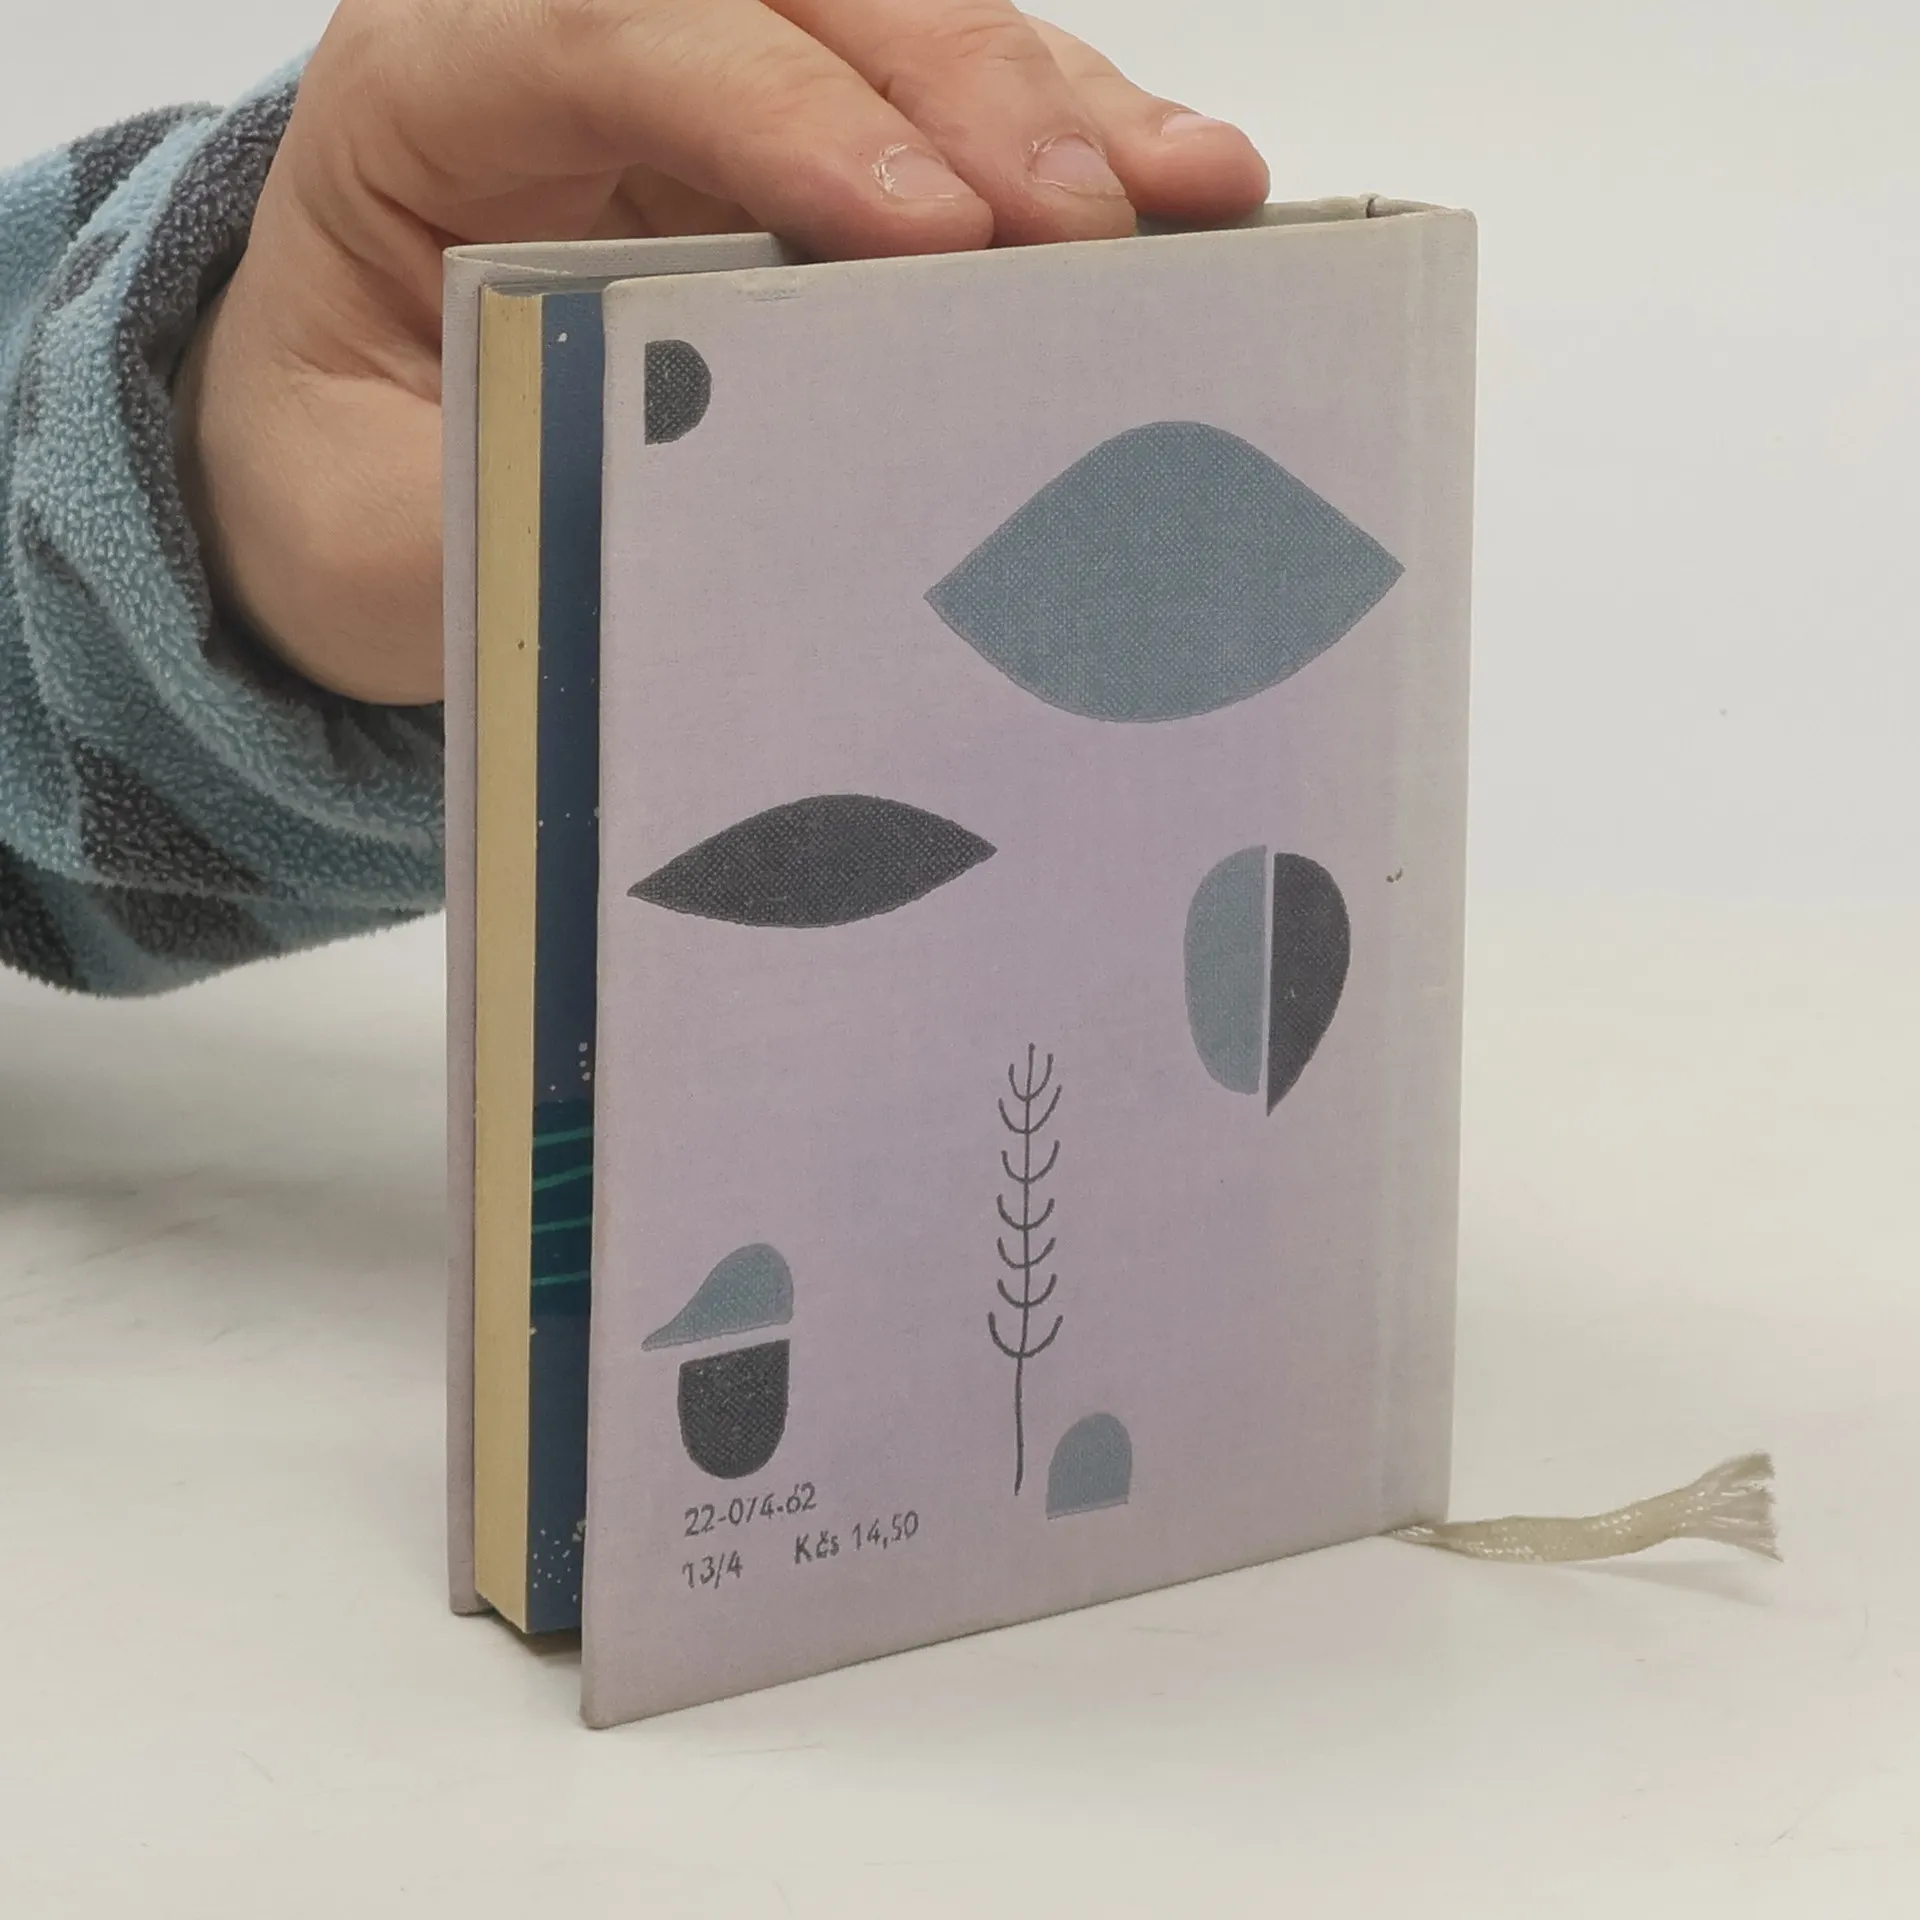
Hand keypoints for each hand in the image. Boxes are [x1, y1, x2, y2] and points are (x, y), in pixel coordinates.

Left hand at [176, 0, 1269, 704]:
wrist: (342, 463)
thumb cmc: (343, 474)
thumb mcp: (370, 525)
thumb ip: (517, 506)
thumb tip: (730, 519)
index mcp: (432, 89)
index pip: (614, 26)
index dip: (781, 109)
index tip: (923, 228)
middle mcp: (584, 43)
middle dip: (960, 95)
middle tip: (1087, 227)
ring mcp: (714, 80)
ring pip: (902, 23)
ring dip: (1053, 107)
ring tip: (1189, 197)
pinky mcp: (808, 148)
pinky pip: (951, 114)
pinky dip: (1066, 150)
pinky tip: (1174, 198)